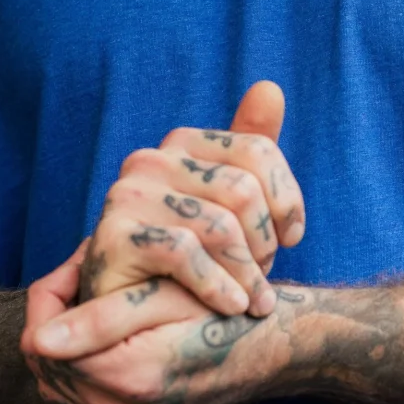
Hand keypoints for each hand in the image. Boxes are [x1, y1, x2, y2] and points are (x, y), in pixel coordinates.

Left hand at [22, 241, 305, 403]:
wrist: (282, 348)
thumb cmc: (233, 309)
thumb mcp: (166, 298)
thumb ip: (98, 318)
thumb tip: (35, 340)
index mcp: (126, 379)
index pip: (41, 341)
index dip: (52, 293)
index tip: (80, 260)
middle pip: (46, 363)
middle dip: (56, 314)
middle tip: (87, 270)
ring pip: (62, 377)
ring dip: (69, 335)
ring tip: (101, 294)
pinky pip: (86, 390)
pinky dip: (88, 355)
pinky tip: (113, 322)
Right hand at [79, 81, 305, 319]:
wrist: (132, 315)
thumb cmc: (192, 263)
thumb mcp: (228, 206)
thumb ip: (250, 151)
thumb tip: (270, 88)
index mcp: (183, 144)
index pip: (258, 151)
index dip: (286, 200)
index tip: (291, 238)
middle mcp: (151, 159)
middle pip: (243, 190)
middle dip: (265, 243)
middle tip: (263, 278)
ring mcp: (127, 195)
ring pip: (221, 226)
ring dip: (247, 274)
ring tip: (252, 301)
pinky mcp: (112, 236)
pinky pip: (187, 253)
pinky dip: (218, 286)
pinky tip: (231, 305)